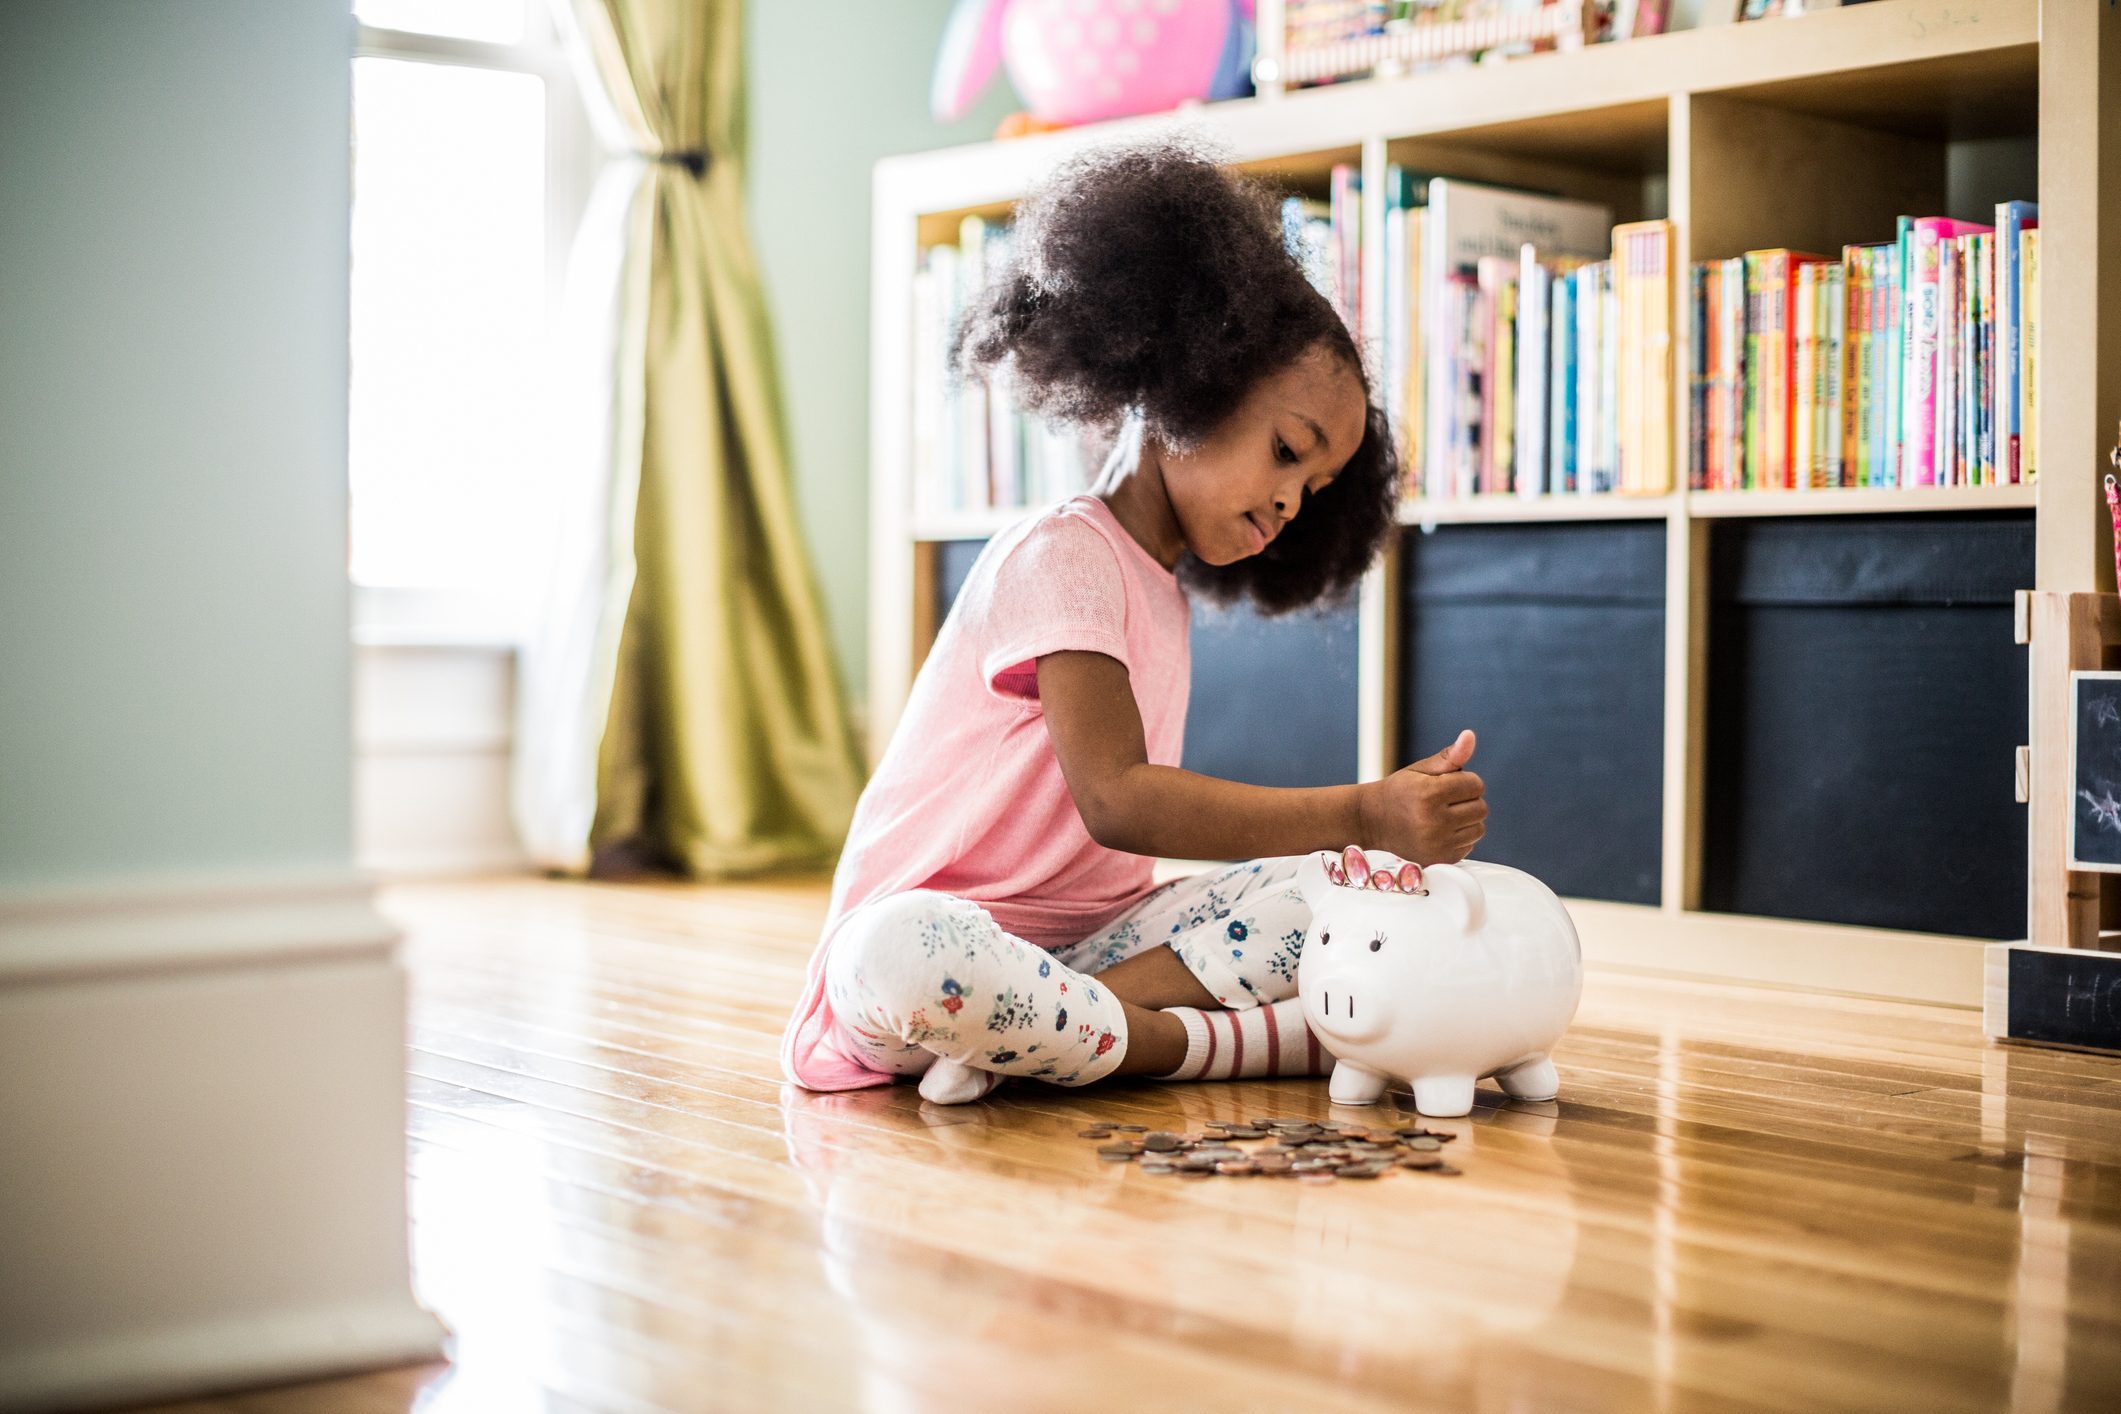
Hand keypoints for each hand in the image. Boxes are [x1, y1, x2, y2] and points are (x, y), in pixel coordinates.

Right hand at [1358, 730, 1485, 864]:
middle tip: (1443, 801)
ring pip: (1479, 828)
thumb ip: (1450, 756)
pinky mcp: (1440, 859)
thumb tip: (1470, 736)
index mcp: (1429, 794)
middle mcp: (1434, 822)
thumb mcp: (1420, 770)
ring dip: (1466, 821)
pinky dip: (1459, 838)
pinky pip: (1469, 845)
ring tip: (1441, 816)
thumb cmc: (1398, 792)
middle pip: (1481, 808)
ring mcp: (1437, 844)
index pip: (1476, 784)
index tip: (1445, 784)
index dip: (1464, 781)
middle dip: (1467, 801)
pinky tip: (1439, 832)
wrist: (1371, 822)